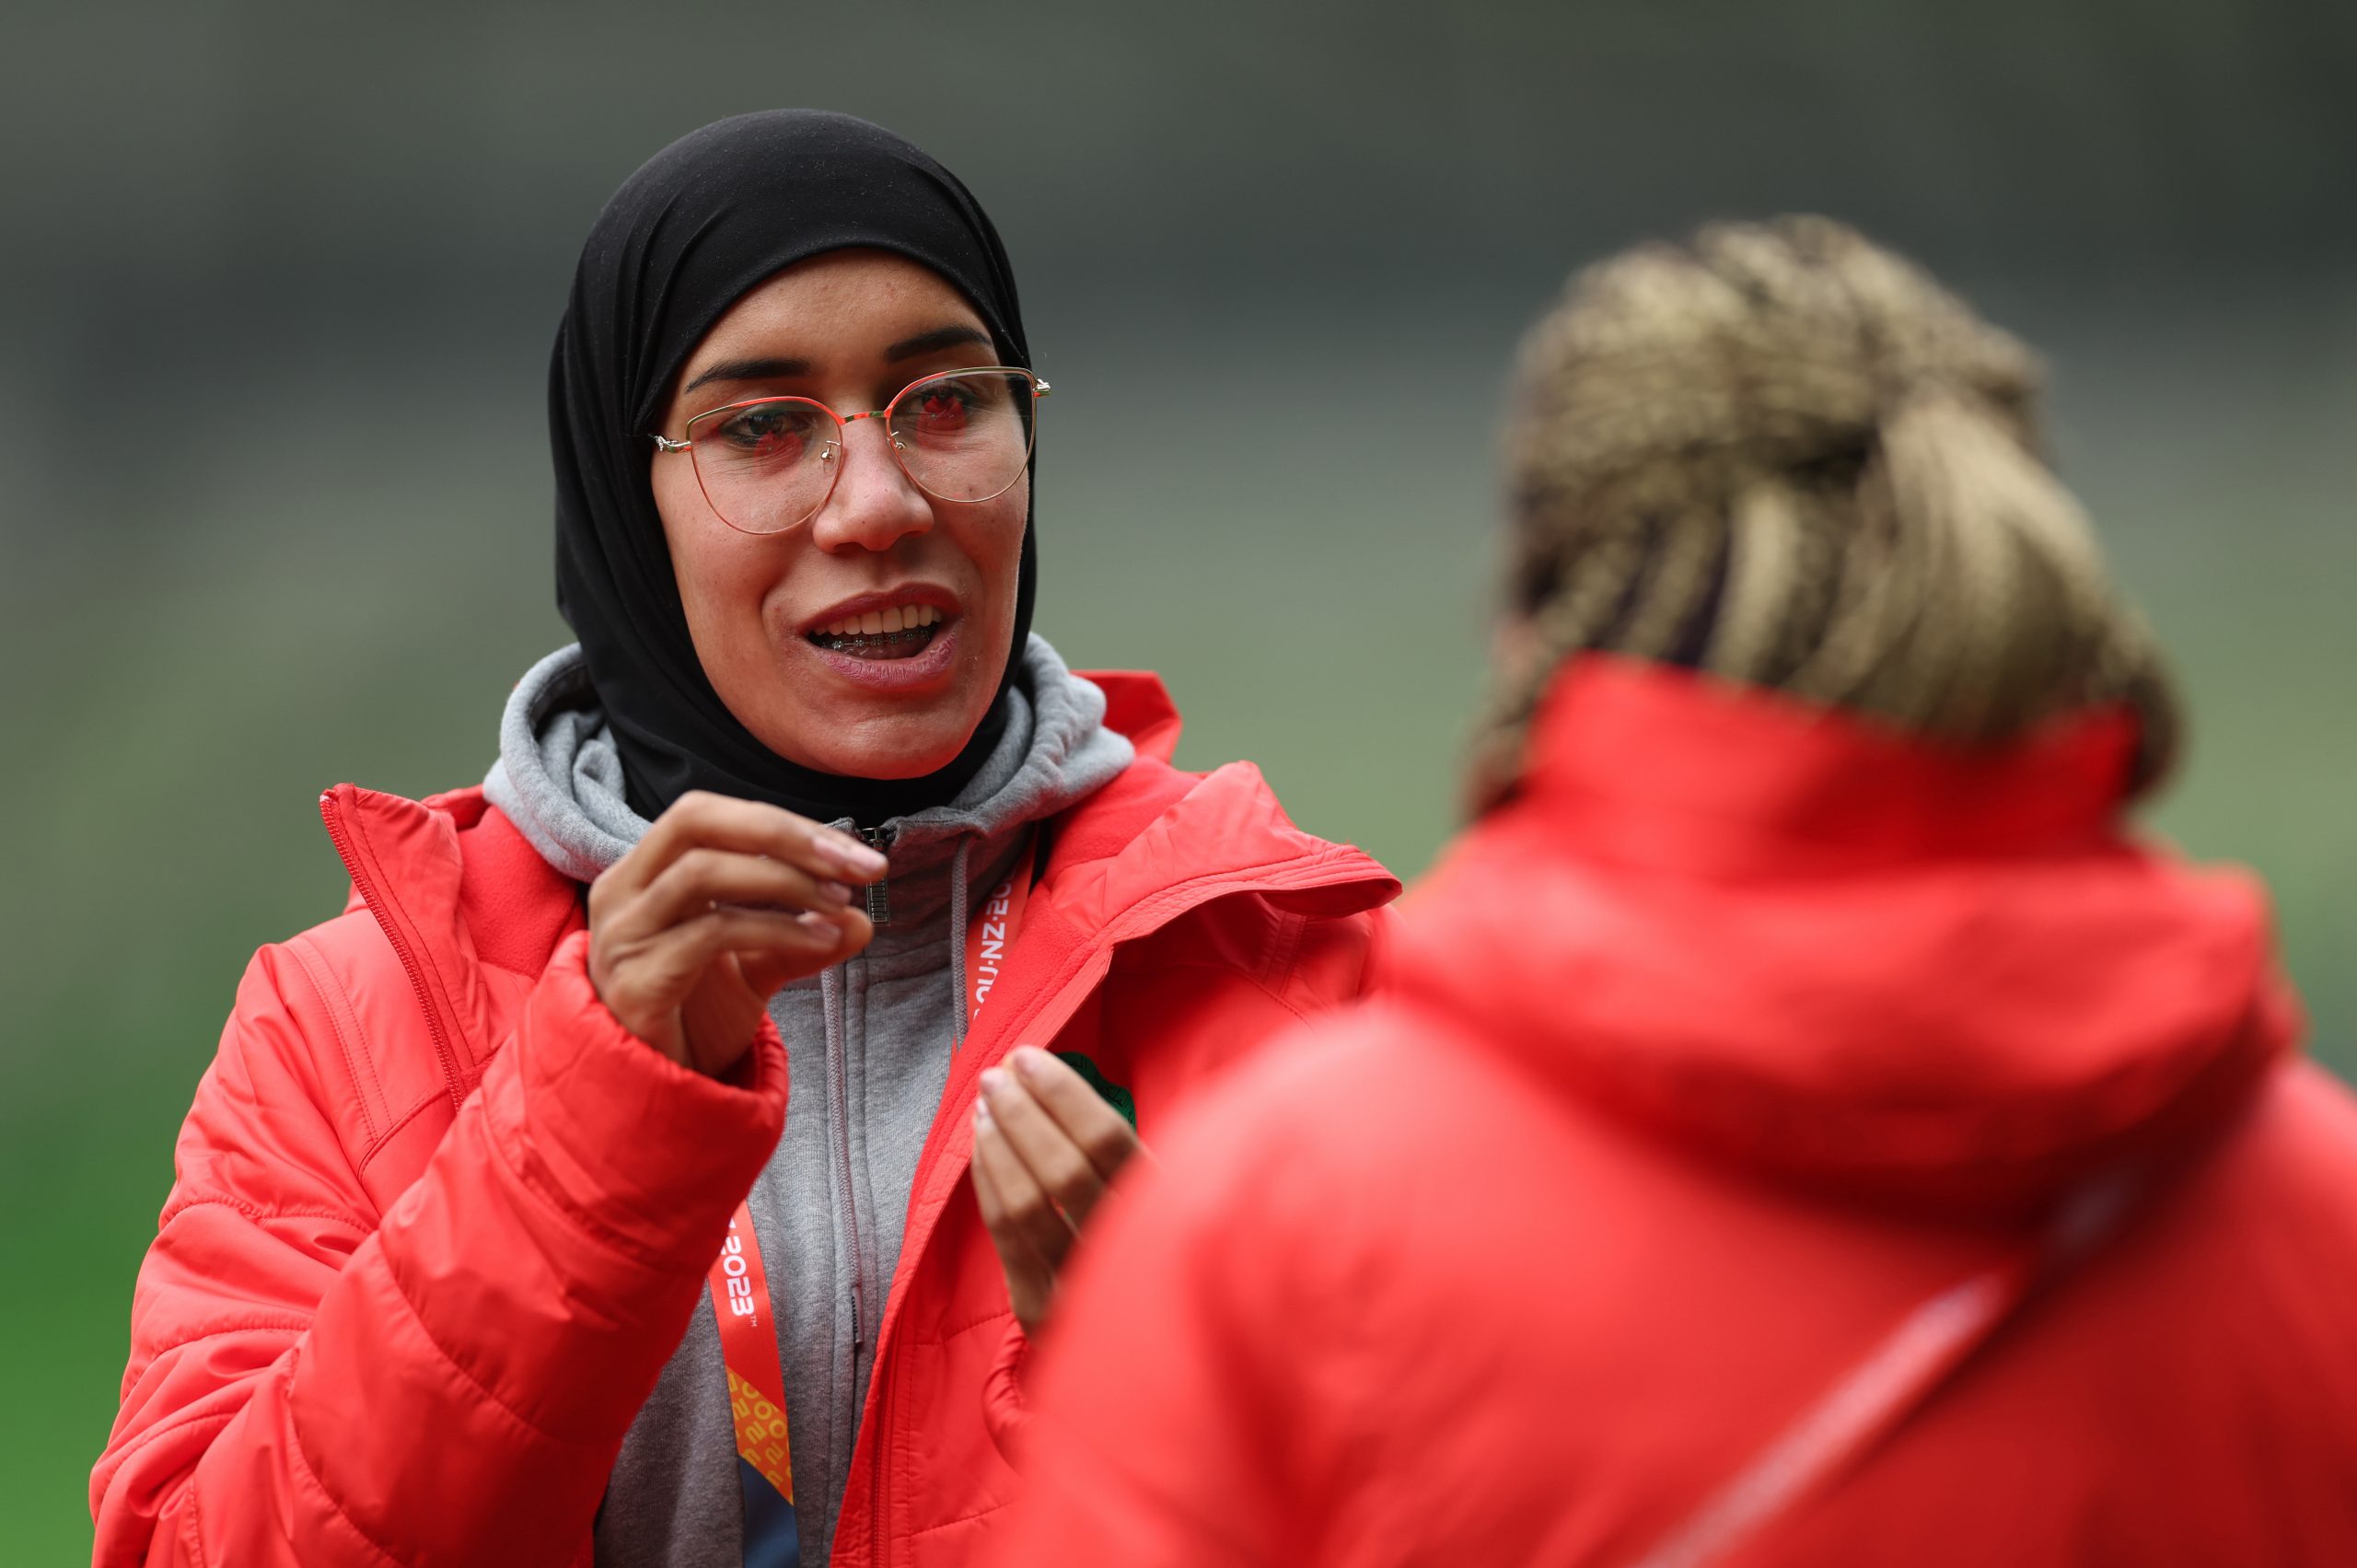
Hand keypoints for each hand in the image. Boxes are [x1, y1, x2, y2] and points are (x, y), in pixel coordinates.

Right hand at [588, 791, 884, 1076]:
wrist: (652, 1093)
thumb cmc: (691, 1019)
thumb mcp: (756, 969)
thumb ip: (800, 938)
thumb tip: (865, 919)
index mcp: (647, 873)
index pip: (712, 815)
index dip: (785, 824)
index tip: (856, 852)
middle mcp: (622, 892)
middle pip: (696, 820)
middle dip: (784, 835)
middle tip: (855, 864)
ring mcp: (621, 935)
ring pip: (701, 872)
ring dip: (786, 881)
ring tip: (840, 904)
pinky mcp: (634, 980)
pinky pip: (710, 934)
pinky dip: (776, 929)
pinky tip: (821, 940)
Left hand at [970, 1046, 1145, 1333]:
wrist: (1147, 1358)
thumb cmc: (1153, 1252)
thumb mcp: (1164, 1200)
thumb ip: (1123, 1155)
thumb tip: (1052, 1083)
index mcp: (1169, 1213)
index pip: (1109, 1141)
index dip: (1062, 1093)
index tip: (1029, 1058)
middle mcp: (1129, 1255)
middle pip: (1063, 1170)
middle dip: (1021, 1113)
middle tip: (996, 1076)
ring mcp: (1082, 1290)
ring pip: (1026, 1204)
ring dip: (997, 1144)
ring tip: (984, 1106)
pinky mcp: (1040, 1312)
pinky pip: (1004, 1236)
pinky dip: (987, 1182)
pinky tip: (981, 1148)